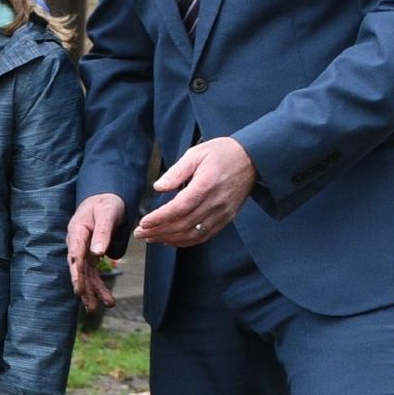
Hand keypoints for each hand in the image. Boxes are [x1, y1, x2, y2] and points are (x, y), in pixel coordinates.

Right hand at [67, 192, 125, 308]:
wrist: (104, 200)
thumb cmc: (105, 204)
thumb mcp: (106, 213)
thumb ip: (102, 232)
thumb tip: (98, 253)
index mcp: (77, 232)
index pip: (75, 255)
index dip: (76, 273)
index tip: (79, 289)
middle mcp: (76, 244)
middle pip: (79, 269)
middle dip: (85, 289)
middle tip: (91, 306)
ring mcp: (82, 251)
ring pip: (86, 275)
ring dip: (94, 292)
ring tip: (102, 307)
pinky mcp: (90, 256)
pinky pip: (93, 274)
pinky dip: (99, 286)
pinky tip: (107, 300)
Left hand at [133, 136, 257, 248]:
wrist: (253, 159)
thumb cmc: (221, 153)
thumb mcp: (196, 154)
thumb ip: (176, 172)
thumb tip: (158, 187)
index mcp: (206, 185)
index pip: (180, 208)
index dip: (160, 218)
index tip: (143, 223)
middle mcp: (215, 202)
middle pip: (183, 224)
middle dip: (158, 231)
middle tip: (140, 234)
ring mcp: (223, 213)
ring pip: (193, 234)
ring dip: (169, 239)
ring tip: (151, 238)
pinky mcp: (226, 218)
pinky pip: (204, 236)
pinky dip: (186, 241)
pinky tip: (170, 240)